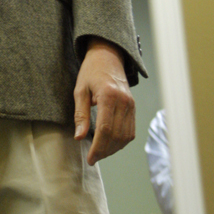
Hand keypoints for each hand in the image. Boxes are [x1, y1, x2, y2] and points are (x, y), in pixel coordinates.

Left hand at [73, 37, 135, 165]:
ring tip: (100, 153)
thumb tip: (79, 137)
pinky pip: (131, 130)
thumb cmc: (91, 71)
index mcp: (109, 96)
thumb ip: (80, 114)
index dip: (98, 147)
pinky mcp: (133, 107)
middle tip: (93, 158)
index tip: (90, 158)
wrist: (108, 55)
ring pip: (126, 136)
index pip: (105, 129)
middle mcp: (124, 102)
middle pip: (117, 135)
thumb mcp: (80, 89)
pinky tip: (110, 144)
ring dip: (114, 148)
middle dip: (105, 151)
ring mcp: (131, 104)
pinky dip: (121, 141)